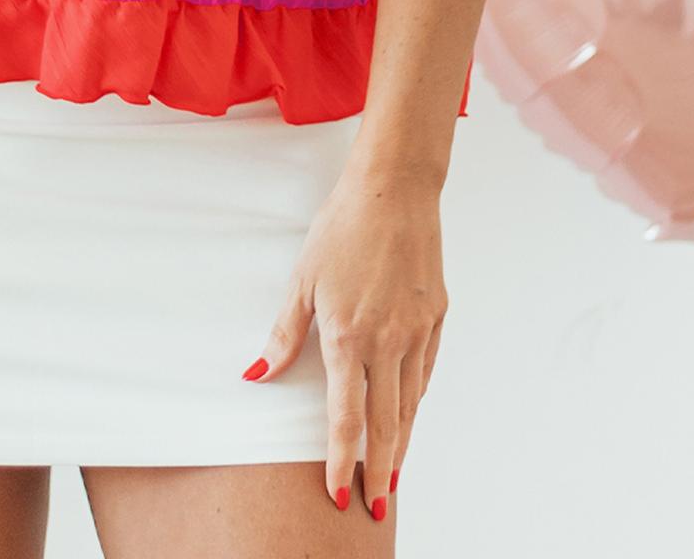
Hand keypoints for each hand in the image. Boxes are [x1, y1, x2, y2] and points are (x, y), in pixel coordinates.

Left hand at [240, 162, 446, 514]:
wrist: (395, 189)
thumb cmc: (342, 228)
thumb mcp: (302, 278)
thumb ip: (283, 334)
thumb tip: (256, 374)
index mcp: (348, 337)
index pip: (346, 418)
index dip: (341, 461)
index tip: (337, 492)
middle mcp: (388, 342)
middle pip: (387, 424)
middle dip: (381, 470)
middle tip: (377, 504)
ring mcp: (417, 332)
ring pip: (411, 403)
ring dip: (403, 442)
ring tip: (394, 472)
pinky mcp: (437, 317)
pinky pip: (426, 371)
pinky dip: (417, 399)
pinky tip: (410, 412)